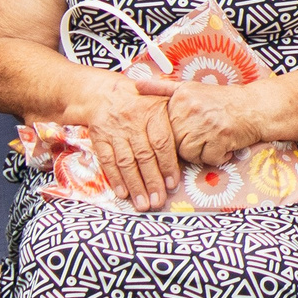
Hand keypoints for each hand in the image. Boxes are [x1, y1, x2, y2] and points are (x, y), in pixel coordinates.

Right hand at [79, 74, 180, 210]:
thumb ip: (177, 117)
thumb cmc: (141, 102)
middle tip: (158, 201)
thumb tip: (199, 141)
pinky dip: (115, 178)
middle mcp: (132, 122)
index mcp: (152, 112)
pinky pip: (107, 160)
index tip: (172, 185)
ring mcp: (114, 131)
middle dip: (152, 181)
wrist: (104, 94)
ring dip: (134, 185)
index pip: (162, 142)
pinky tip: (123, 193)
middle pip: (144, 156)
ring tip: (143, 203)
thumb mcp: (161, 100)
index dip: (167, 165)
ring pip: (125, 161)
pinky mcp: (99, 138)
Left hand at [131, 75, 276, 166]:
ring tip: (213, 141)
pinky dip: (218, 157)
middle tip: (204, 136)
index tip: (189, 131)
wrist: (257, 106)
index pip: (163, 128)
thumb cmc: (223, 100)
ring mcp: (206, 123)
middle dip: (189, 146)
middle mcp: (191, 109)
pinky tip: (224, 145)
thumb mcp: (191, 88)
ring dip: (203, 153)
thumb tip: (136, 83)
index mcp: (181, 97)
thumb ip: (162, 88)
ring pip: (189, 154)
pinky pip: (208, 159)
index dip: (176, 134)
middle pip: (175, 143)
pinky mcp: (221, 137)